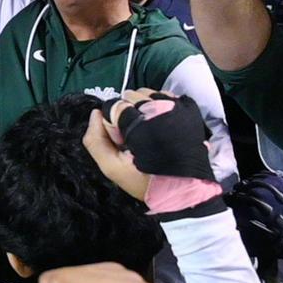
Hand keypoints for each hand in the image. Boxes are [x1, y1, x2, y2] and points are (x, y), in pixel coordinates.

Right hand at [83, 89, 214, 202]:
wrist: (185, 189)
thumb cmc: (145, 180)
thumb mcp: (112, 167)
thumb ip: (95, 140)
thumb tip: (96, 113)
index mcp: (139, 123)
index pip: (114, 106)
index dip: (112, 123)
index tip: (121, 142)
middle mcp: (158, 108)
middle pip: (130, 96)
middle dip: (126, 113)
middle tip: (135, 138)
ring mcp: (175, 106)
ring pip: (147, 93)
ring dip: (142, 106)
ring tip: (148, 130)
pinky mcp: (187, 108)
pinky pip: (164, 95)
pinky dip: (158, 104)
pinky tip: (160, 125)